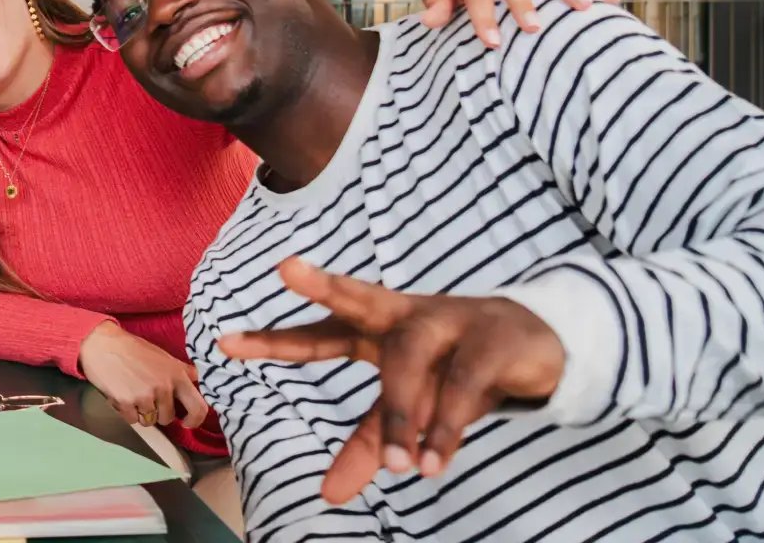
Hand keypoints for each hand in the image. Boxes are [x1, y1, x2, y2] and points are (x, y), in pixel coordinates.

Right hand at [78, 322, 208, 428]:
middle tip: (147, 398)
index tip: (186, 422)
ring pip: (149, 421)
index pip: (198, 407)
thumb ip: (181, 369)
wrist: (101, 344)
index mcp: (176, 374)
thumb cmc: (132, 348)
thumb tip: (196, 378)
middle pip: (168, 417)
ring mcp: (144, 396)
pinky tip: (121, 395)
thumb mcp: (163, 355)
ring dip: (141, 413)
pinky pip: (132, 420)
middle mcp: (163, 387)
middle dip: (158, 413)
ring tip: (132, 394)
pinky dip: (127, 412)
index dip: (194, 420)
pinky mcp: (126, 402)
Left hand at [219, 258, 565, 503]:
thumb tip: (328, 495)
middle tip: (286, 269)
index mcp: (379, 327)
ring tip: (401, 466)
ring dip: (404, 415)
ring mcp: (449, 321)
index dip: (273, 339)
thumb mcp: (409, 407)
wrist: (540, 346)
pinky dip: (448, 425)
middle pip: (360, 298)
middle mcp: (406, 316)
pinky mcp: (492, 342)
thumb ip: (368, 443)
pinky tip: (435, 459)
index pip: (320, 330)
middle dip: (324, 284)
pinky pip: (464, 383)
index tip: (223, 343)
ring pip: (412, 359)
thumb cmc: (457, 368)